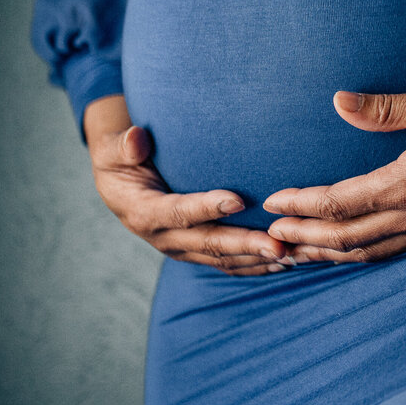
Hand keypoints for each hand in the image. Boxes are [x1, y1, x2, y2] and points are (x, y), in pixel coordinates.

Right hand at [85, 95, 290, 275]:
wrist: (120, 187)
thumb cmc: (121, 161)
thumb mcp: (114, 150)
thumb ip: (124, 146)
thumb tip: (136, 138)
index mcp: (144, 212)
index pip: (178, 212)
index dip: (206, 207)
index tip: (238, 201)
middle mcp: (164, 238)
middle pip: (209, 243)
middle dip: (245, 245)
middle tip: (278, 244)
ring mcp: (183, 249)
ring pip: (223, 260)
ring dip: (258, 259)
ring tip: (291, 256)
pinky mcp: (197, 253)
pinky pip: (229, 264)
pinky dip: (257, 265)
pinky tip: (285, 263)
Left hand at [262, 86, 405, 262]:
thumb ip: (384, 108)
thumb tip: (338, 101)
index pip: (341, 202)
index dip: (302, 204)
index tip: (273, 201)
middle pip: (346, 238)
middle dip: (303, 237)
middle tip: (267, 235)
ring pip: (366, 254)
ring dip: (326, 254)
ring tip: (293, 252)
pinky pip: (388, 253)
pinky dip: (357, 257)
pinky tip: (342, 252)